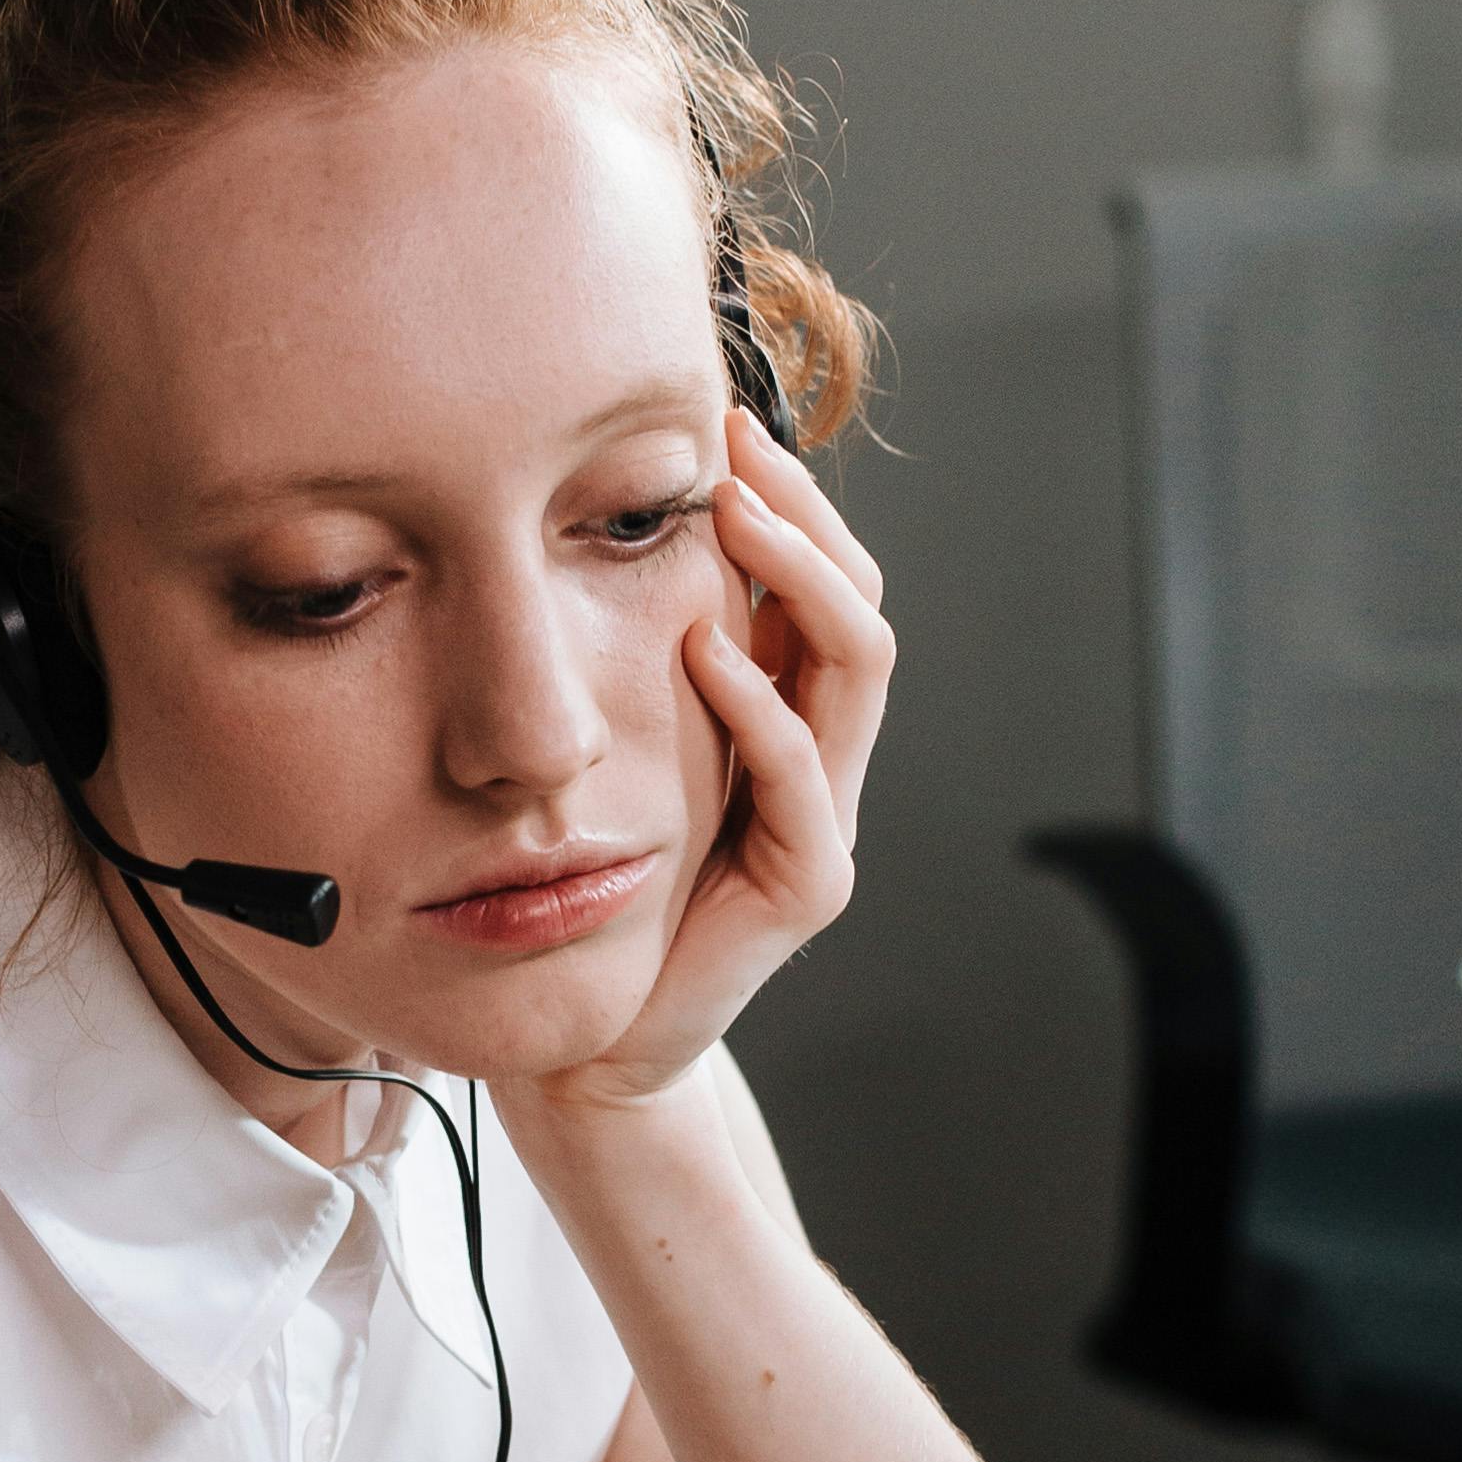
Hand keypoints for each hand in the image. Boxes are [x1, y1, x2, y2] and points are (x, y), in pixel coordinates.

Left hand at [520, 405, 892, 1114]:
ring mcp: (826, 819)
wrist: (602, 1036)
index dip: (791, 501)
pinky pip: (801, 771)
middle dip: (805, 516)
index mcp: (786, 717)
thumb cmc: (604, 889)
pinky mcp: (808, 882)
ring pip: (857, 667)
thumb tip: (602, 531)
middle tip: (737, 454)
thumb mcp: (623, 751)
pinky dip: (758, 702)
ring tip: (735, 518)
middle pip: (859, 606)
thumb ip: (639, 663)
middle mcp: (823, 758)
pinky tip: (704, 652)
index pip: (825, 584)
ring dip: (799, 578)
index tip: (725, 426)